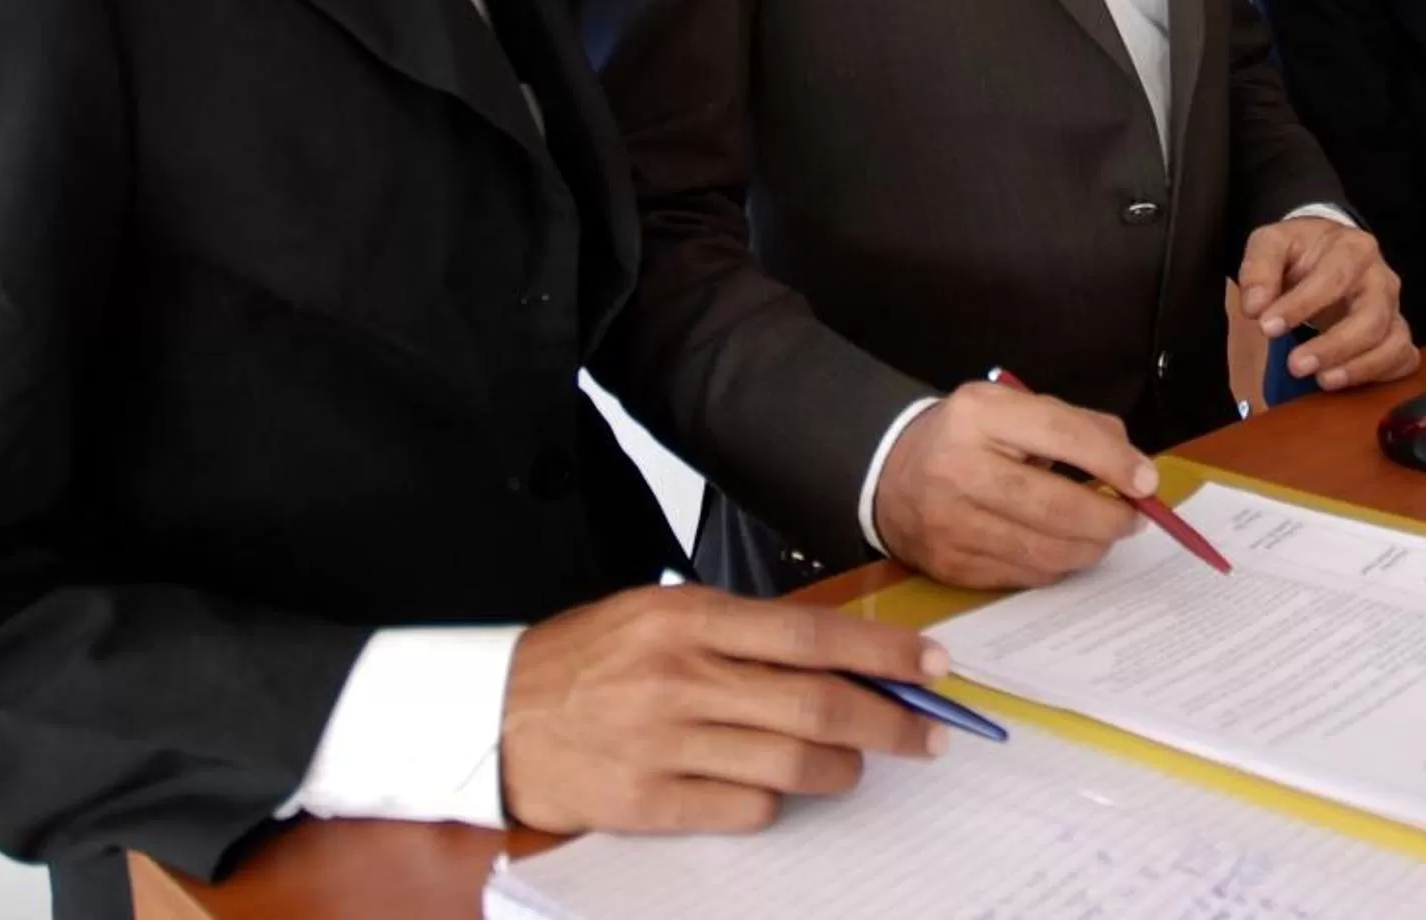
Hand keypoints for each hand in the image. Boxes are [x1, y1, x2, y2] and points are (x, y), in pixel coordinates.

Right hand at [500, 583, 946, 833]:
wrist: (492, 714)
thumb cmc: (586, 660)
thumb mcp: (659, 615)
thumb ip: (740, 633)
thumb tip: (838, 658)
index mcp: (690, 618)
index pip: (812, 636)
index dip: (883, 654)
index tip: (934, 666)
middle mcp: (682, 677)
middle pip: (817, 707)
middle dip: (890, 725)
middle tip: (929, 738)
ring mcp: (665, 744)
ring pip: (791, 766)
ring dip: (842, 771)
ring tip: (854, 767)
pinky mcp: (649, 802)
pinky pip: (744, 810)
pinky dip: (776, 805)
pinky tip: (775, 793)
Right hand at [874, 379, 1150, 588]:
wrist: (890, 474)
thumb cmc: (969, 438)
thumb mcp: (1011, 408)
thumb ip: (1075, 426)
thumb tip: (1134, 468)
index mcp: (977, 415)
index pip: (1059, 434)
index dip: (1112, 461)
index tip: (1146, 481)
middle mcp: (958, 468)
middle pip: (1055, 506)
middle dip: (1108, 518)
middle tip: (1133, 519)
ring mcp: (950, 523)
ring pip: (1044, 551)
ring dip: (1089, 547)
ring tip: (1102, 535)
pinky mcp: (951, 565)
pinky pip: (1024, 576)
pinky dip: (1057, 566)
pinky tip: (1064, 549)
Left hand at [1237, 217, 1420, 390]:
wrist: (1325, 252)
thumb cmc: (1300, 250)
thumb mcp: (1271, 244)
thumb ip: (1258, 270)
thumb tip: (1255, 307)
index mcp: (1353, 248)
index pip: (1333, 278)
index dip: (1301, 305)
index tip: (1267, 327)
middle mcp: (1381, 280)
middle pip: (1371, 317)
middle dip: (1334, 346)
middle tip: (1295, 365)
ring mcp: (1393, 309)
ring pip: (1393, 342)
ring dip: (1359, 367)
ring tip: (1322, 380)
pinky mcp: (1396, 334)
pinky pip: (1403, 359)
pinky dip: (1381, 375)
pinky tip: (1346, 383)